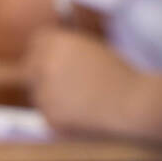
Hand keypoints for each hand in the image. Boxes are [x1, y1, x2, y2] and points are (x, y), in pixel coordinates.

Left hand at [25, 29, 144, 135]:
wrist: (132, 102)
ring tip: (82, 99)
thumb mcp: (92, 48)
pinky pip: (48, 114)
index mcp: (57, 43)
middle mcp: (44, 65)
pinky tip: (83, 113)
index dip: (45, 51)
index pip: (36, 42)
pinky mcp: (50, 117)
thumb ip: (67, 48)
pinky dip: (60, 115)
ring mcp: (44, 93)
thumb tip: (49, 54)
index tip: (54, 59)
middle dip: (41, 74)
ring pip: (38, 94)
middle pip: (29, 68)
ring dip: (51, 96)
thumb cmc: (120, 74)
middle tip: (64, 83)